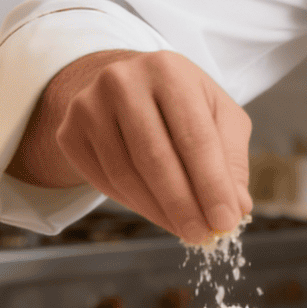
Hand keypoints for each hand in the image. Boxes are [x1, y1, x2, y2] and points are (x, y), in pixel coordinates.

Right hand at [7, 49, 252, 244]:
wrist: (125, 85)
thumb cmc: (182, 104)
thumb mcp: (218, 116)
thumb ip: (231, 159)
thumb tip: (237, 208)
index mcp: (168, 70)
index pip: (194, 137)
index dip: (212, 185)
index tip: (226, 222)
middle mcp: (123, 81)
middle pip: (155, 158)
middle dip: (184, 205)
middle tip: (204, 236)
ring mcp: (89, 105)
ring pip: (126, 175)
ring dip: (159, 211)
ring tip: (186, 230)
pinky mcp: (69, 132)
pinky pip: (104, 181)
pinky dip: (135, 205)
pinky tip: (158, 213)